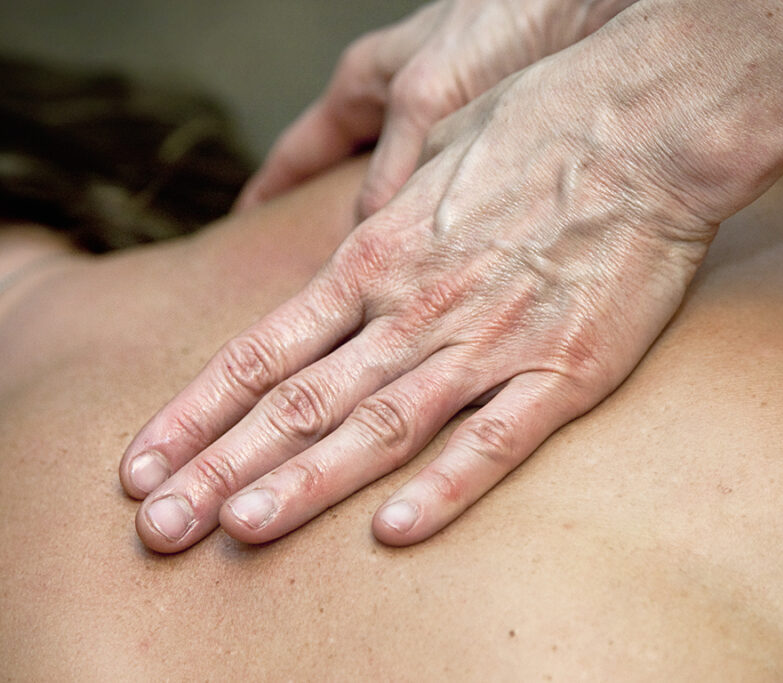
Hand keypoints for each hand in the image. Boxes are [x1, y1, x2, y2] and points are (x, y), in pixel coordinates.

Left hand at [119, 25, 727, 552]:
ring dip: (306, 483)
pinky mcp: (562, 369)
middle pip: (300, 402)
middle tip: (163, 526)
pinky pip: (494, 440)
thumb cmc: (531, 129)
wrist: (639, 126)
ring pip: (379, 426)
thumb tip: (341, 263)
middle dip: (222, 468)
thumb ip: (376, 223)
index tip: (143, 464)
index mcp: (373, 260)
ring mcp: (485, 343)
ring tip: (243, 528)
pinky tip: (393, 531)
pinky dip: (443, 488)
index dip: (195, 414)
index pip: (260, 352)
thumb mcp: (422, 158)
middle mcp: (412, 309)